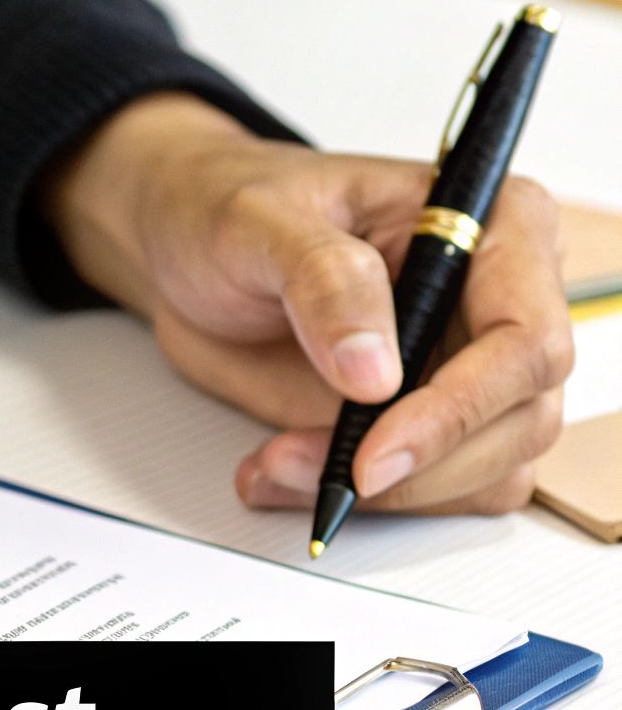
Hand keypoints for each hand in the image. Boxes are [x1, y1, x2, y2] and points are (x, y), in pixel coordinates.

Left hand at [45, 92, 571, 515]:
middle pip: (521, 420)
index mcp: (493, 226)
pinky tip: (286, 472)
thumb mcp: (258, 223)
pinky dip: (365, 501)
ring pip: (488, 469)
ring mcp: (464, 367)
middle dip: (418, 467)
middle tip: (310, 469)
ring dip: (388, 495)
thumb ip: (324, 281)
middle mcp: (496, 301)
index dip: (459, 408)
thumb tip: (376, 371)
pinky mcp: (423, 419)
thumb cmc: (228, 207)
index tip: (375, 451)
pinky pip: (433, 489)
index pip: (526, 339)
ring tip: (278, 465)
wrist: (182, 248)